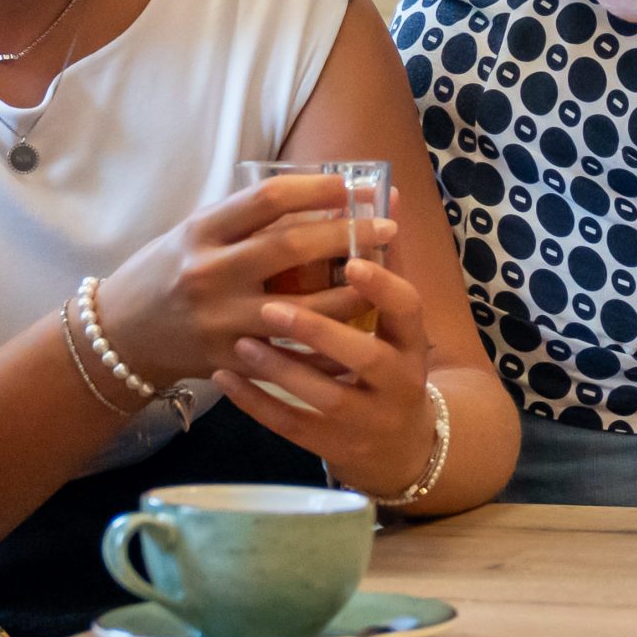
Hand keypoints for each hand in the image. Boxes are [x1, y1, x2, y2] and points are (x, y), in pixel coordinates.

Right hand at [92, 175, 395, 386]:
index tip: (350, 185)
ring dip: (351, 294)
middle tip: (388, 226)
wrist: (120, 336)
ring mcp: (220, 320)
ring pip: (302, 309)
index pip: (267, 198)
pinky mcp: (229, 359)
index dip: (315, 188)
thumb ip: (244, 219)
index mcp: (202, 231)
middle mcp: (209, 272)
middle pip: (291, 247)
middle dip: (347, 235)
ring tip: (384, 279)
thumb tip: (316, 194)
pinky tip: (359, 332)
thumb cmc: (166, 273)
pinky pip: (291, 354)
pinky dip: (328, 345)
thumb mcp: (194, 233)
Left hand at [212, 259, 438, 500]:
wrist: (398, 445)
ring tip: (242, 340)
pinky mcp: (332, 444)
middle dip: (319, 331)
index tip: (351, 262)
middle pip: (365, 357)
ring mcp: (365, 419)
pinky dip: (255, 402)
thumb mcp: (393, 325)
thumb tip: (384, 192)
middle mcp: (398, 382)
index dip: (382, 287)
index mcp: (412, 342)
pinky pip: (290, 426)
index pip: (407, 310)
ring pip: (324, 396)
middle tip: (271, 306)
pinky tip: (224, 377)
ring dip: (280, 368)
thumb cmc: (388, 362)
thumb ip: (382, 267)